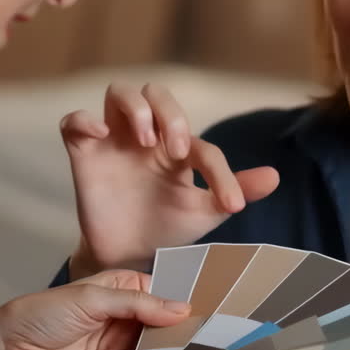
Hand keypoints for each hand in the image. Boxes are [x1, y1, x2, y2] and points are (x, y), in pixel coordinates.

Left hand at [0, 270, 190, 349]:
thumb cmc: (37, 315)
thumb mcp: (91, 297)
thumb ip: (137, 303)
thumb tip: (178, 308)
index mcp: (117, 290)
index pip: (158, 291)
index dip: (180, 297)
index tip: (206, 303)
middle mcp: (120, 319)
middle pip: (161, 324)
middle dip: (180, 328)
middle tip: (207, 331)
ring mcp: (115, 349)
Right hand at [61, 82, 279, 276]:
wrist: (128, 256)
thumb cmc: (168, 226)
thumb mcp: (206, 212)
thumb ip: (237, 190)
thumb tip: (276, 176)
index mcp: (178, 148)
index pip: (201, 143)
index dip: (220, 171)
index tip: (231, 205)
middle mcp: (147, 137)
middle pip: (156, 93)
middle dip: (171, 113)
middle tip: (178, 150)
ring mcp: (114, 142)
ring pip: (119, 93)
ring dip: (135, 109)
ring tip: (145, 141)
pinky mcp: (84, 154)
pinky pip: (74, 122)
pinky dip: (84, 120)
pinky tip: (99, 134)